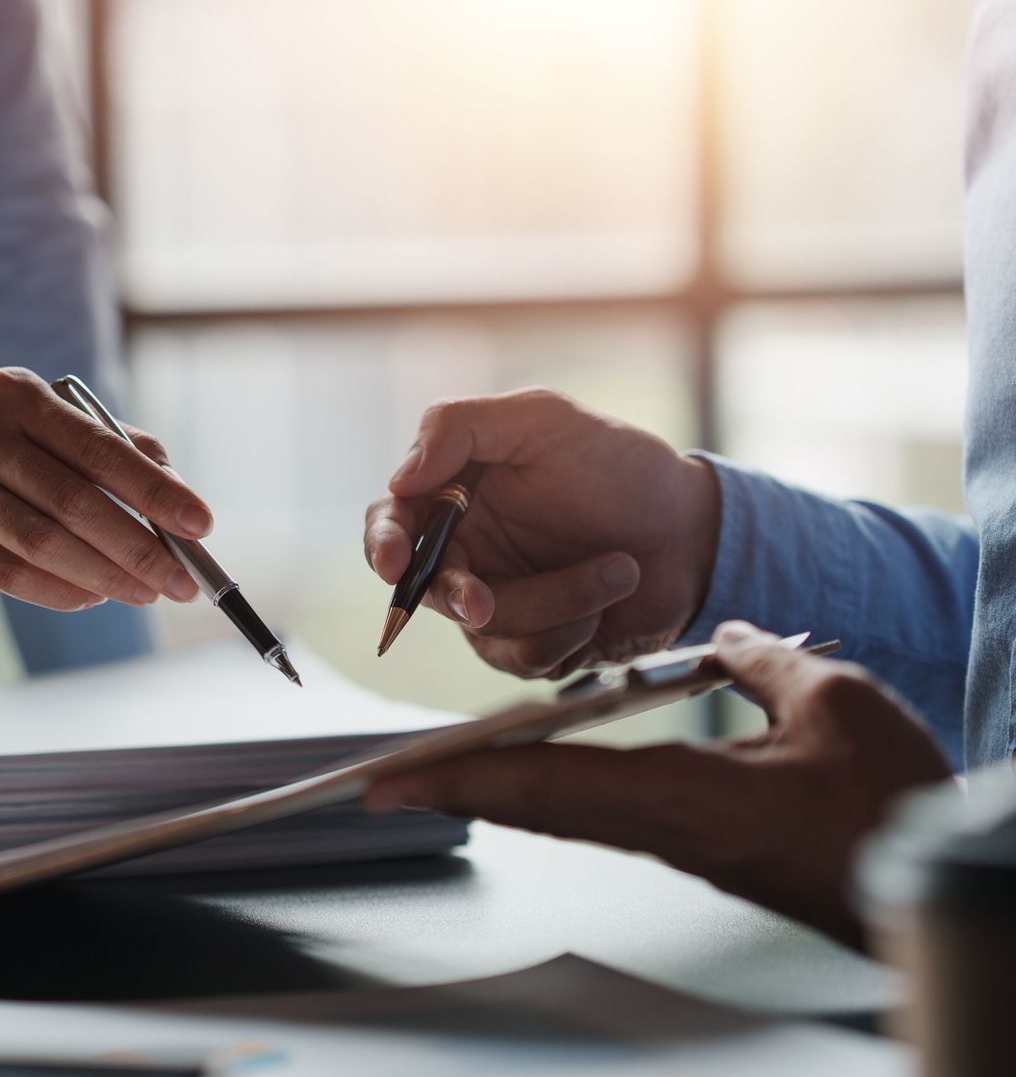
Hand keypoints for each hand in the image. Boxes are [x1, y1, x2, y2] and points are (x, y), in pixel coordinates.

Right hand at [0, 369, 210, 611]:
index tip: (200, 525)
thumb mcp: (53, 419)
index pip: (98, 448)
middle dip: (139, 547)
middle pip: (73, 502)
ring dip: (106, 575)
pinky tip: (97, 595)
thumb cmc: (6, 440)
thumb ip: (118, 447)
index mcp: (17, 395)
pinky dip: (61, 591)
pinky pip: (10, 574)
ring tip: (147, 592)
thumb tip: (179, 496)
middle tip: (182, 580)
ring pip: (42, 544)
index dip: (154, 490)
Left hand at [363, 622, 955, 946]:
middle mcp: (658, 827)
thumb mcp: (831, 703)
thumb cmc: (888, 801)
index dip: (462, 775)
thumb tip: (723, 634)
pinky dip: (550, 788)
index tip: (392, 783)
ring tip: (435, 770)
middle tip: (379, 784)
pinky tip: (535, 773)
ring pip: (562, 810)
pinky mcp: (696, 845)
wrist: (924, 878)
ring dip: (495, 787)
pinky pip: (601, 813)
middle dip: (453, 788)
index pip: (543, 784)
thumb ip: (760, 660)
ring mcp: (673, 841)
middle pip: (532, 804)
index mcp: (676, 798)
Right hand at [365, 388, 721, 677]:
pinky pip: (528, 657)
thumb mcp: (543, 419)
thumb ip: (459, 426)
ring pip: (486, 627)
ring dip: (558, 601)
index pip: (390, 523)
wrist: (694, 533)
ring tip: (618, 568)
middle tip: (486, 603)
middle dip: (460, 597)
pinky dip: (575, 628)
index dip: (381, 545)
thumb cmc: (620, 467)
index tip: (394, 565)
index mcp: (454, 496)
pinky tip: (610, 597)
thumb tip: (400, 479)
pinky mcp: (533, 645)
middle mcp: (465, 552)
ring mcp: (496, 603)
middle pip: (425, 589)